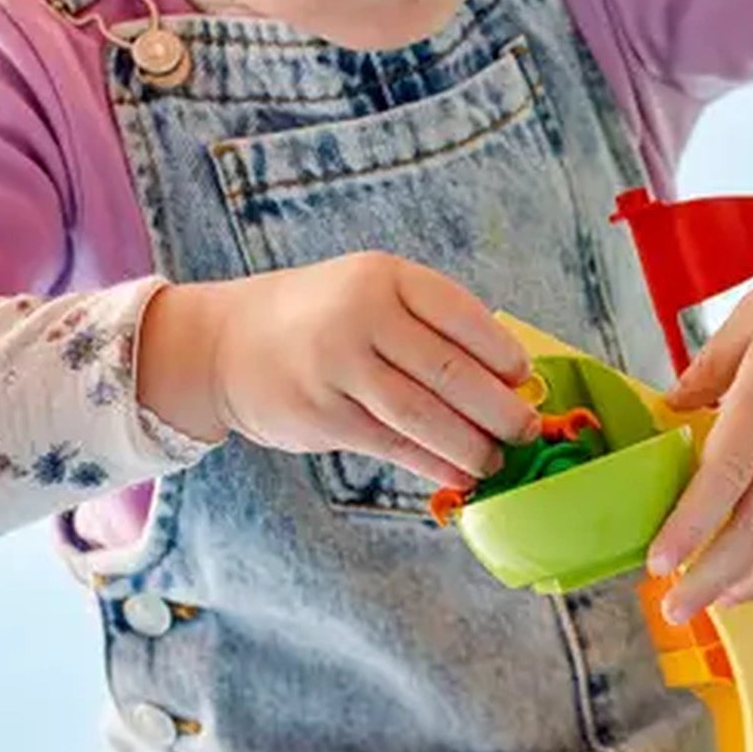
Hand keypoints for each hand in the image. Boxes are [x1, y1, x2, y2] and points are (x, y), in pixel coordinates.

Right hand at [137, 254, 537, 489]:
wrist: (224, 344)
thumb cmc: (319, 318)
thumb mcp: (369, 292)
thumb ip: (429, 324)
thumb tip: (508, 378)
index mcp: (384, 277)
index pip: (463, 317)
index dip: (504, 355)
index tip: (526, 381)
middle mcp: (361, 317)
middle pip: (452, 373)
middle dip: (501, 411)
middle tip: (527, 431)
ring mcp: (338, 367)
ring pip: (427, 417)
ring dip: (473, 446)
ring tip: (497, 460)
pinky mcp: (324, 415)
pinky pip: (395, 446)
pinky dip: (435, 465)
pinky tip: (459, 475)